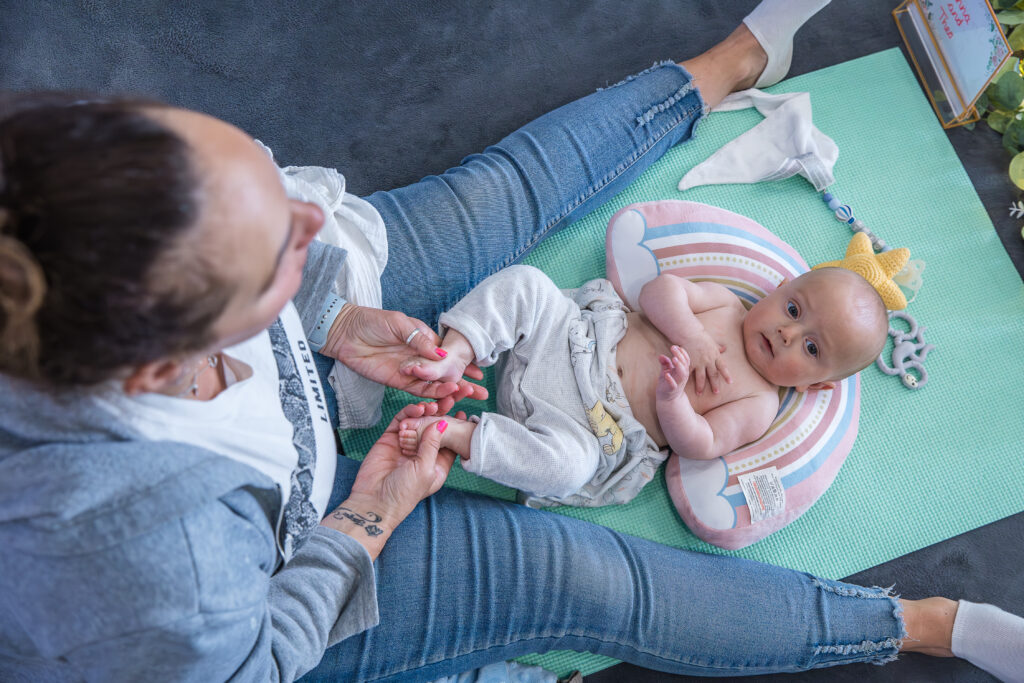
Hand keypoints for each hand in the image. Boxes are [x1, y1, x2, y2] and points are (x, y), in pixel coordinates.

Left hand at [322, 303, 487, 401]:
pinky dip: (432, 394)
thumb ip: (420, 339)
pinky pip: (418, 391)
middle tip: (480, 391)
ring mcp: (410, 371)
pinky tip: (445, 396)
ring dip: (450, 389)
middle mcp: (420, 358)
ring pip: (434, 384)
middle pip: (446, 372)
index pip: (449, 354)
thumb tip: (443, 353)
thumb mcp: (400, 323)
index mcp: (424, 340)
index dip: (464, 362)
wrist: (345, 333)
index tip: (480, 371)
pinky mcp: (398, 382)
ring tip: (465, 394)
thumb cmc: (372, 321)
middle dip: (463, 381)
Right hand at [330, 402, 464, 557]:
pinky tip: (417, 408)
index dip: (455, 428)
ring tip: (432, 406)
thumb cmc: (403, 493)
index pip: (449, 442)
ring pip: (419, 422)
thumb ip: (433, 445)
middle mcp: (422, 453)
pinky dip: (408, 413)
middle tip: (448, 400)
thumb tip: (442, 423)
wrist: (373, 501)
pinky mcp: (390, 439)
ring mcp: (406, 444)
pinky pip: (401, 421)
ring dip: (426, 412)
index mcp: (436, 464)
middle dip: (441, 415)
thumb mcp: (425, 469)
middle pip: (434, 429)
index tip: (462, 412)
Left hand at [656, 345, 690, 401]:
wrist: (667, 399)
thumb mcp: (666, 371)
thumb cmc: (667, 382)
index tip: (676, 346)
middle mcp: (682, 376)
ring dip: (678, 366)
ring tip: (674, 359)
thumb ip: (665, 364)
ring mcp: (678, 383)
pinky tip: (666, 374)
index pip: (685, 360)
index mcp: (682, 370)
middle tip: (673, 348)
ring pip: (682, 374)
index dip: (682, 353)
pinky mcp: (672, 389)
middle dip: (680, 356)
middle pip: (684, 365)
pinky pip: (673, 384)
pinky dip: (670, 379)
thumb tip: (661, 356)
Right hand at [681, 332, 730, 394]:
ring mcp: (699, 362)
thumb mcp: (712, 341)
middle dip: (715, 384)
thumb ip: (718, 347)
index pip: (723, 367)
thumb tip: (725, 348)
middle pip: (713, 375)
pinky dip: (688, 380)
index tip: (730, 382)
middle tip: (716, 392)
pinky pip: (689, 373)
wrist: (690, 332)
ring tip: (699, 393)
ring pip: (701, 377)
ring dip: (700, 386)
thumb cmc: (701, 336)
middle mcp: (708, 360)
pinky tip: (686, 385)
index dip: (726, 375)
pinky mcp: (690, 362)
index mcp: (715, 355)